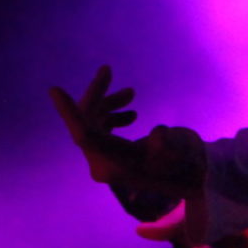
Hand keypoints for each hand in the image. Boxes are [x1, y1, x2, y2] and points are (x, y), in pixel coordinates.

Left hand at [51, 68, 205, 220]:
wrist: (193, 177)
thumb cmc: (191, 163)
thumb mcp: (184, 150)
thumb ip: (172, 144)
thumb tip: (159, 134)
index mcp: (115, 166)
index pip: (85, 136)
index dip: (70, 112)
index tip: (55, 90)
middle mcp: (103, 165)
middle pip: (86, 123)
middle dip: (97, 95)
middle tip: (107, 70)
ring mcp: (104, 161)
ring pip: (92, 124)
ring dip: (107, 104)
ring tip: (131, 93)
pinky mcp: (109, 156)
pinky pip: (98, 130)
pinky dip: (110, 115)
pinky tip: (130, 113)